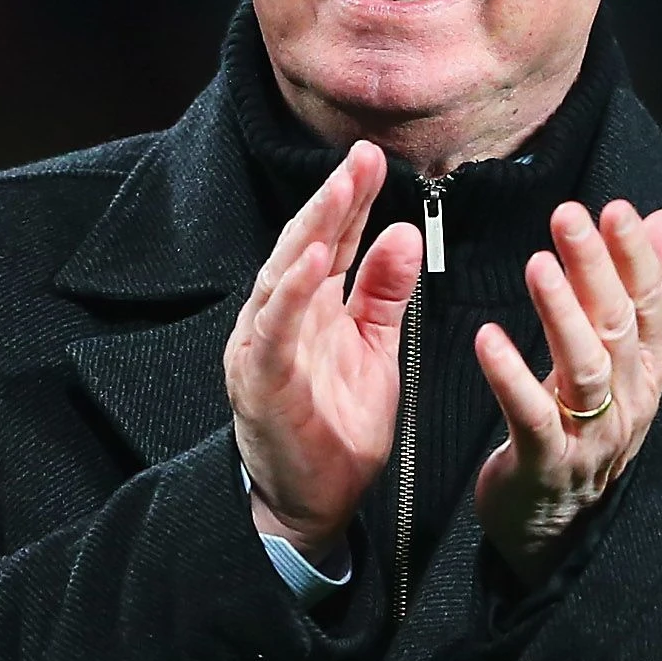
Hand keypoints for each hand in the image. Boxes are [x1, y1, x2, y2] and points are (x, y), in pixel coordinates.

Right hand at [226, 142, 422, 564]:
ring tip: (339, 192)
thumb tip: (401, 232)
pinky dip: (292, 292)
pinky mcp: (260, 381)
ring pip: (283, 276)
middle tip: (361, 158)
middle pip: (304, 246)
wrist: (311, 502)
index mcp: (309, 308)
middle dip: (333, 200)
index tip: (376, 159)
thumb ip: (383, 293)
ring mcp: (264, 347)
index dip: (352, 200)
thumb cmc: (336, 427)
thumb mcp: (374, 349)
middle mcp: (279, 318)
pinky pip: (274, 330)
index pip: (332, 242)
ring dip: (312, 232)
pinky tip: (314, 260)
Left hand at [472, 199, 661, 582]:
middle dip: (595, 268)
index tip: (614, 208)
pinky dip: (511, 376)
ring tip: (537, 267)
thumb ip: (640, 288)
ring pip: (584, 368)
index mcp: (646, 368)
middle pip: (617, 325)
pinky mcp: (546, 464)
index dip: (634, 255)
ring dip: (562, 314)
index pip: (649, 302)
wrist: (559, 528)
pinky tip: (488, 339)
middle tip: (569, 217)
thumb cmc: (582, 429)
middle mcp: (628, 399)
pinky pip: (532, 416)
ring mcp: (591, 436)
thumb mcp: (619, 360)